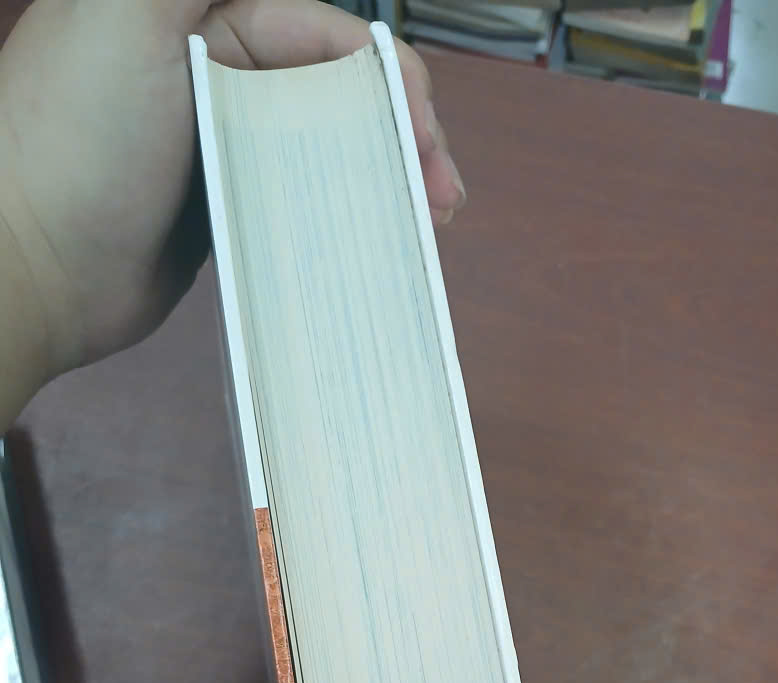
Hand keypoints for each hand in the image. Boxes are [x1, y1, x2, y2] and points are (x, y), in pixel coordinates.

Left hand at [0, 0, 464, 406]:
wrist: (28, 269)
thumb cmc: (75, 140)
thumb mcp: (128, 16)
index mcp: (207, 19)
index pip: (327, 36)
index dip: (389, 80)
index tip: (424, 142)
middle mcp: (222, 76)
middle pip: (342, 97)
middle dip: (405, 137)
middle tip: (443, 198)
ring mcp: (226, 151)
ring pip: (331, 156)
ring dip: (387, 183)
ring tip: (430, 226)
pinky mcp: (228, 216)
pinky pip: (303, 209)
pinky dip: (346, 223)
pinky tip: (379, 246)